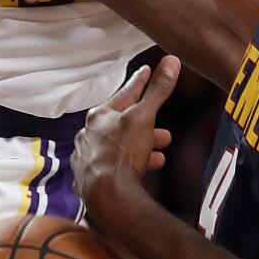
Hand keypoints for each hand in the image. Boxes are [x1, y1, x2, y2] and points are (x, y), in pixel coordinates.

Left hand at [73, 56, 178, 227]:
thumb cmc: (123, 153)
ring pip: (118, 147)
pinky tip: (141, 169)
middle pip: (122, 123)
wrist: (107, 197)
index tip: (147, 72)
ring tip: (159, 152)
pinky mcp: (88, 180)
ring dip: (140, 147)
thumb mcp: (145, 116)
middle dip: (145, 124)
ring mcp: (86, 158)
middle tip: (163, 129)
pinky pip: (112, 168)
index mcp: (99, 115)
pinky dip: (128, 166)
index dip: (140, 82)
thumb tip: (171, 61)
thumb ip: (158, 90)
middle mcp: (88, 134)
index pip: (125, 93)